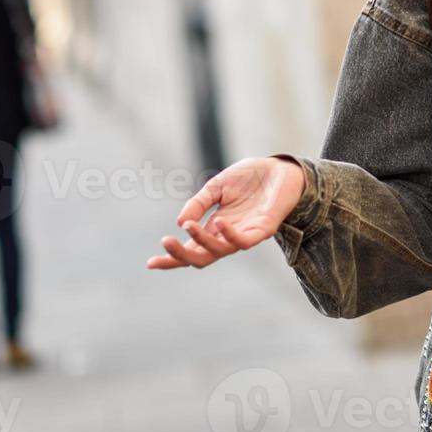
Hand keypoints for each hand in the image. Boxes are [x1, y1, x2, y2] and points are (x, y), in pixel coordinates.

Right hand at [146, 157, 306, 269]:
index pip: (191, 248)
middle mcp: (228, 235)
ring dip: (201, 241)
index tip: (150, 263)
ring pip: (219, 251)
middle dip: (181, 256)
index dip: (172, 258)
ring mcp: (245, 234)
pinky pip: (244, 241)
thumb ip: (198, 203)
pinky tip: (219, 222)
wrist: (281, 168)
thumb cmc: (251, 178)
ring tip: (188, 227)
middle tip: (166, 243)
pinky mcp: (262, 229)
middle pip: (202, 258)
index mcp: (215, 227)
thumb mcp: (217, 186)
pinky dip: (230, 235)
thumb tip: (180, 223)